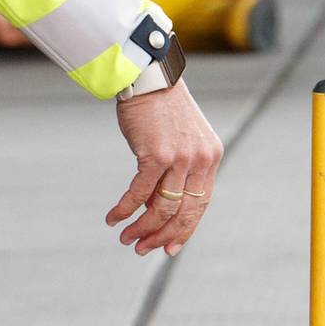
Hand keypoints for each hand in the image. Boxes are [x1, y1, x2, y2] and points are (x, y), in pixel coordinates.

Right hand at [105, 81, 221, 256]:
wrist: (149, 76)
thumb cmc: (161, 107)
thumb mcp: (181, 138)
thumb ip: (179, 169)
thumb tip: (160, 206)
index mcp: (211, 156)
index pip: (201, 204)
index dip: (184, 230)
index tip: (169, 248)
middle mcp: (200, 159)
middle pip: (184, 212)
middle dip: (162, 236)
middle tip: (143, 249)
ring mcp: (180, 158)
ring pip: (162, 208)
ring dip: (142, 228)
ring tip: (126, 238)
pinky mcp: (157, 155)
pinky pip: (139, 194)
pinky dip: (125, 209)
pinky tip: (113, 218)